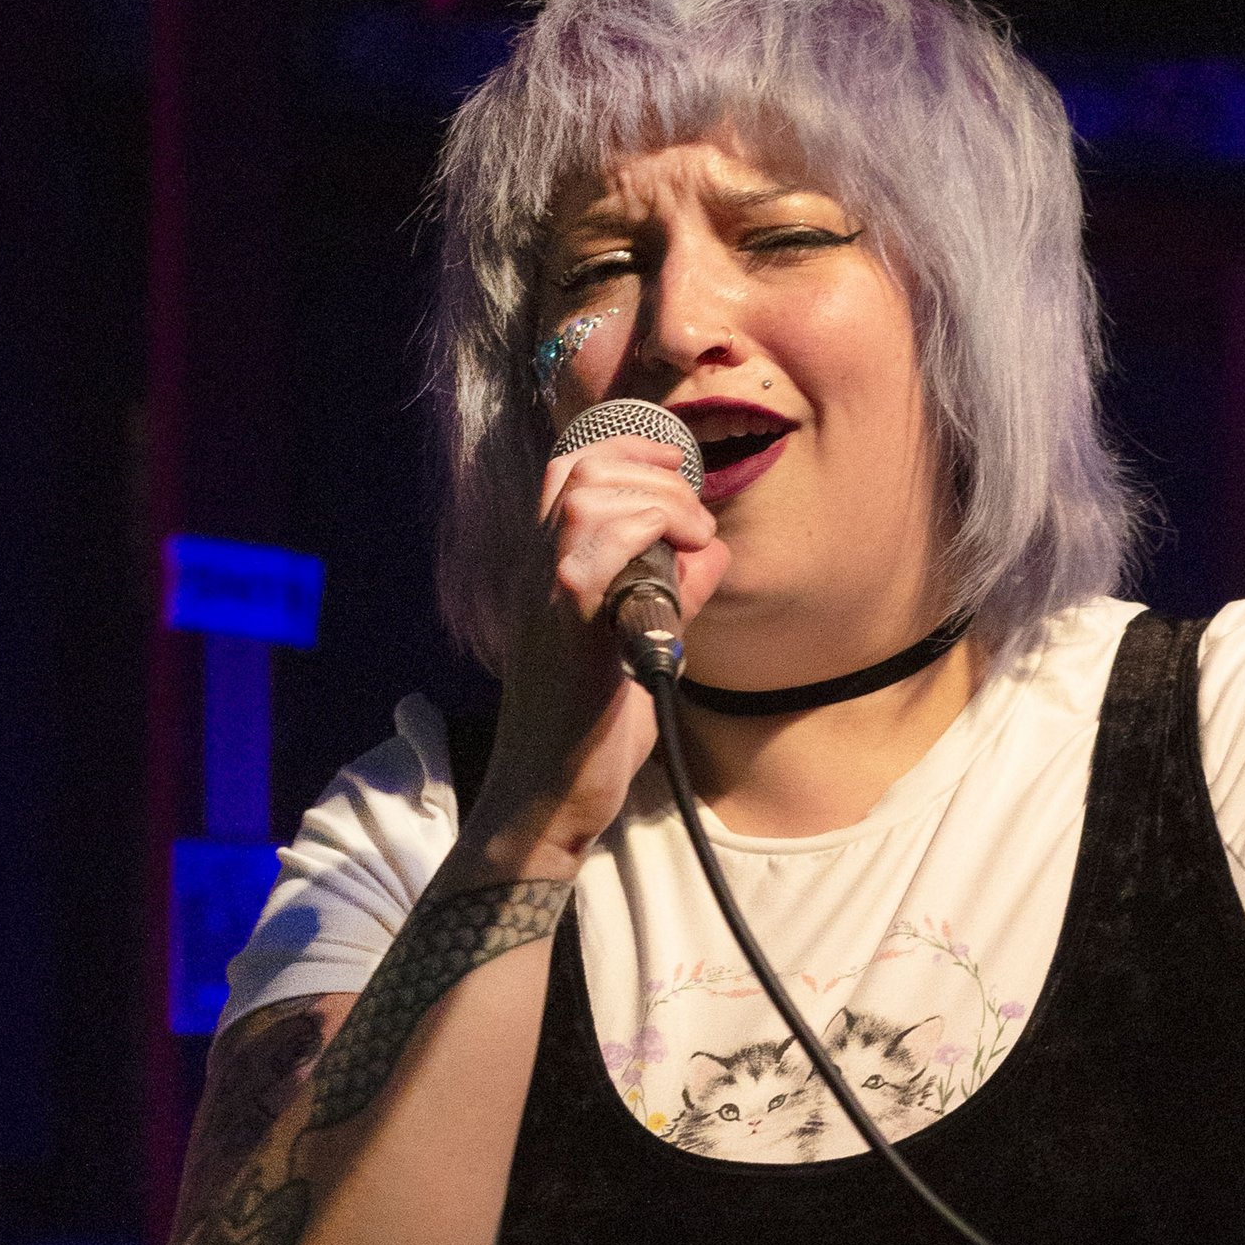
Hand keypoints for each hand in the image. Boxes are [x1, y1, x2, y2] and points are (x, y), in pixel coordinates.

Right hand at [480, 437, 726, 858]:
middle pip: (578, 470)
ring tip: (692, 535)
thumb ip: (671, 593)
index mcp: (544, 570)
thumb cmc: (592, 729)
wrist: (549, 796)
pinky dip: (650, 532)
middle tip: (693, 513)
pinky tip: (685, 559)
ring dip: (656, 498)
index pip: (567, 471)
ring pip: (584, 496)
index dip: (624, 448)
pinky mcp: (565, 628)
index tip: (677, 470)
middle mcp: (534, 573)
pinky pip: (593, 549)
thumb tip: (710, 550)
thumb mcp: (639, 643)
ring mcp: (544, 597)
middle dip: (650, 468)